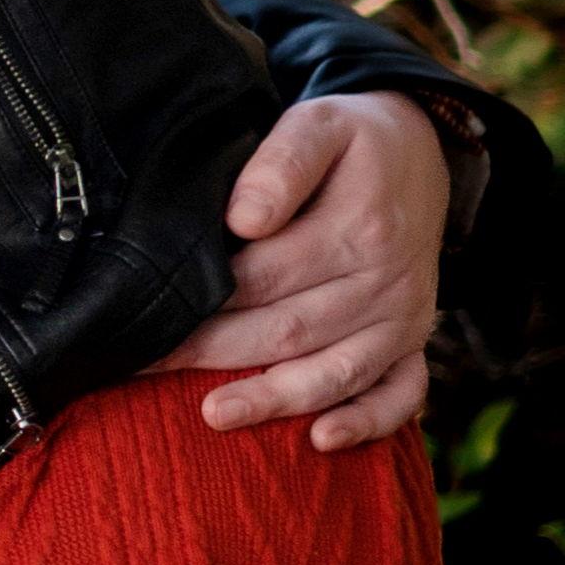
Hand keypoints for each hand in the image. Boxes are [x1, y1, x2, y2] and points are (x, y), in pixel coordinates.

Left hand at [169, 89, 452, 451]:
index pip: (267, 276)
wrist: (420, 149)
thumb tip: (242, 219)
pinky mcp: (414, 341)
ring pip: (335, 371)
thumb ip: (282, 164)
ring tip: (214, 416)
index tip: (149, 314)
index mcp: (360, 229)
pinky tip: (320, 440)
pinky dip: (368, 422)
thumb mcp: (319, 124)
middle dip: (213, 353)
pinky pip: (402, 393)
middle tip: (144, 365)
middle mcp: (387, 282)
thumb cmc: (353, 141)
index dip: (205, 298)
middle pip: (289, 329)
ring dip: (275, 399)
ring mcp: (405, 318)